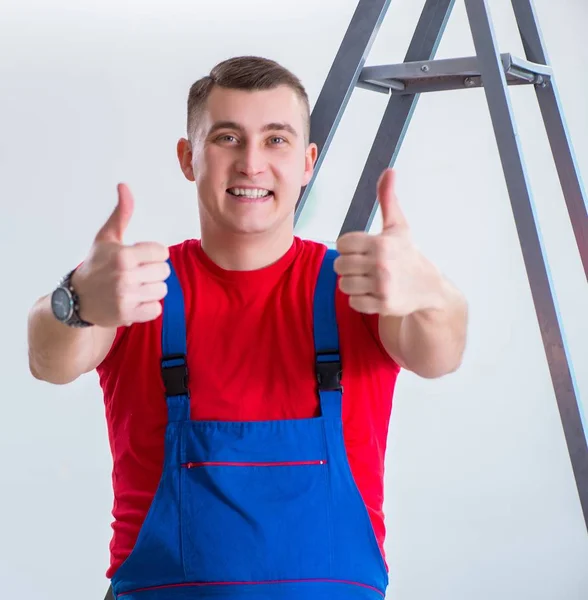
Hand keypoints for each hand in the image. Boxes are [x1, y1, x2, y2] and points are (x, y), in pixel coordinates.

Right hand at [71, 184, 169, 326]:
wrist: (76, 299)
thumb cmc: (96, 265)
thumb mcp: (106, 237)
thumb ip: (122, 213)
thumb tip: (124, 185)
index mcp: (123, 255)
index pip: (162, 252)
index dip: (152, 254)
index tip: (138, 258)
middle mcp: (124, 276)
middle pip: (164, 271)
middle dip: (152, 272)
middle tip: (135, 274)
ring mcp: (126, 297)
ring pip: (162, 290)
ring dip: (151, 290)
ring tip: (134, 288)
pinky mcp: (128, 315)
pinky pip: (156, 309)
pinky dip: (148, 307)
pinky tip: (133, 301)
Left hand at [335, 169, 439, 316]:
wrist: (429, 287)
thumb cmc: (407, 254)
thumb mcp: (398, 226)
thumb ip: (388, 199)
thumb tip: (389, 170)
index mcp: (380, 242)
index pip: (342, 244)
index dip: (349, 248)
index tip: (364, 251)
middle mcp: (381, 263)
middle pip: (340, 265)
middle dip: (350, 267)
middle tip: (366, 268)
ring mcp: (382, 285)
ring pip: (344, 285)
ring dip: (354, 284)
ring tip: (370, 281)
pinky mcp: (383, 304)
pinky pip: (353, 302)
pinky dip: (360, 300)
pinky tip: (375, 294)